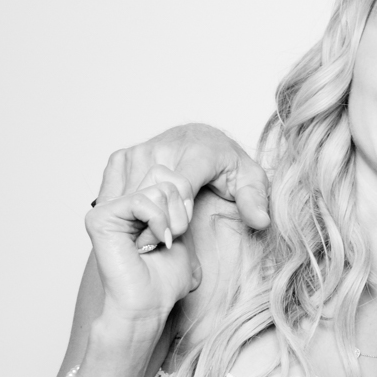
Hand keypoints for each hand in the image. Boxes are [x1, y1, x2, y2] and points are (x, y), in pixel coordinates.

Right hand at [86, 168, 201, 326]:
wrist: (149, 305)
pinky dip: (158, 223)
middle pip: (165, 173)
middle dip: (182, 207)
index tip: (180, 229)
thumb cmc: (165, 278)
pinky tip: (151, 243)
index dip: (186, 197)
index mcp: (136, 201)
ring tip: (159, 242)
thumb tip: (182, 180)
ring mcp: (108, 206)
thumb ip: (178, 202)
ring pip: (159, 186)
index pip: (168, 172)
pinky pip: (144, 200)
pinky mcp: (101, 216)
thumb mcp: (181, 231)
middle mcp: (119, 199)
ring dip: (171, 219)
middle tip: (172, 235)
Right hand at [98, 123, 270, 239]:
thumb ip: (255, 201)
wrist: (204, 139)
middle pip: (152, 192)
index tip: (180, 231)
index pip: (180, 187)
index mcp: (198, 151)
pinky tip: (136, 216)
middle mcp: (165, 146)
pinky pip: (116, 185)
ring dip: (137, 213)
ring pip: (131, 191)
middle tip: (164, 237)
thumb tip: (260, 221)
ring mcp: (141, 149)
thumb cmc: (228, 165)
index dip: (178, 214)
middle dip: (158, 218)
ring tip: (151, 228)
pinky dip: (123, 204)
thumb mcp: (250, 182)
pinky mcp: (124, 155)